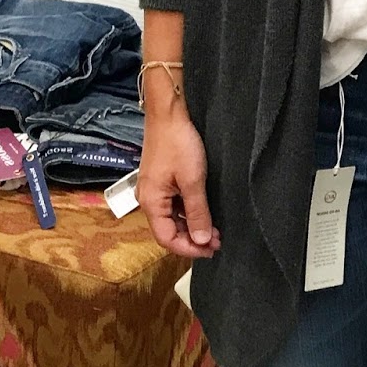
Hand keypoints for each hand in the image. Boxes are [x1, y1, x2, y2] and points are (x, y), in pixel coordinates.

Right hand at [138, 111, 220, 260]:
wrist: (169, 115)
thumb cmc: (178, 144)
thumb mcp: (193, 181)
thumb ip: (197, 212)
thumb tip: (202, 240)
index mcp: (151, 203)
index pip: (166, 239)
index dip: (189, 249)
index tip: (211, 250)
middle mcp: (149, 200)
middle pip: (168, 231)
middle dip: (193, 240)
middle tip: (217, 242)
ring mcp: (155, 191)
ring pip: (172, 219)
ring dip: (192, 227)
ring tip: (215, 231)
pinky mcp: (162, 182)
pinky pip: (174, 206)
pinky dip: (189, 214)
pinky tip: (204, 214)